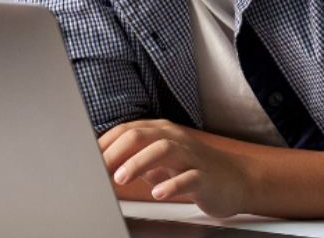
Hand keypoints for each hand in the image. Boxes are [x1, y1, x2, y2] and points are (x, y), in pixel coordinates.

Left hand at [100, 119, 251, 217]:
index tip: (87, 159)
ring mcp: (191, 157)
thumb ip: (134, 160)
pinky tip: (158, 193)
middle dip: (116, 152)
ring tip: (122, 178)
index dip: (105, 144)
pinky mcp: (206, 177)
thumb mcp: (159, 163)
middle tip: (100, 169)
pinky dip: (172, 184)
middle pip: (141, 135)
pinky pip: (189, 177)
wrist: (236, 180)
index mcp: (160, 132)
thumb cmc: (192, 169)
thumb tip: (102, 164)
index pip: (127, 130)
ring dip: (139, 162)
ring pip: (164, 149)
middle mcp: (175, 139)